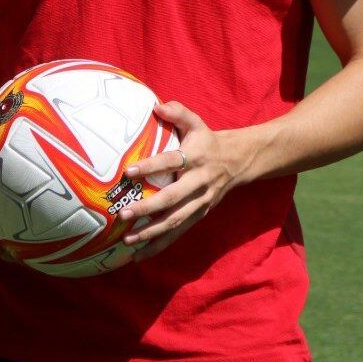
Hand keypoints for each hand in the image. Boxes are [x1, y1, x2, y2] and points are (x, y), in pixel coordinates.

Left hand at [117, 100, 248, 260]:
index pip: (171, 161)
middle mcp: (199, 182)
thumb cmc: (208, 141)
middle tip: (123, 215)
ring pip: (176, 222)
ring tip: (128, 242)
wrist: (239, 162)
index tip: (127, 172)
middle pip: (172, 199)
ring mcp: (201, 202)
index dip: (150, 166)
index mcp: (196, 157)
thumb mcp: (197, 122)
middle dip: (147, 209)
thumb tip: (156, 106)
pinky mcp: (200, 215)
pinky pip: (179, 232)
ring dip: (152, 234)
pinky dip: (160, 245)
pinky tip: (140, 255)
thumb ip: (178, 112)